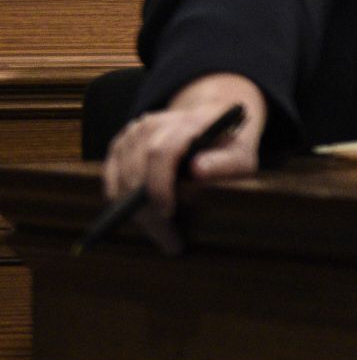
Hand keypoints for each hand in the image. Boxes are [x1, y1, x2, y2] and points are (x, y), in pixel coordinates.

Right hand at [101, 72, 265, 245]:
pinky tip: (148, 219)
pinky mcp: (121, 145)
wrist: (212, 118)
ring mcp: (132, 133)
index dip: (159, 185)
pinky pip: (112, 179)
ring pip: (121, 179)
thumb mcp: (242, 154)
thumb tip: (198, 170)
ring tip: (163, 235)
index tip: (168, 214)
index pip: (161, 153)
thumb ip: (226, 163)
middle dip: (149, 211)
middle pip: (137, 171)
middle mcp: (153, 124)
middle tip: (169, 241)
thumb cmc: (229, 144)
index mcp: (185, 124)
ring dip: (137, 212)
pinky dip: (125, 203)